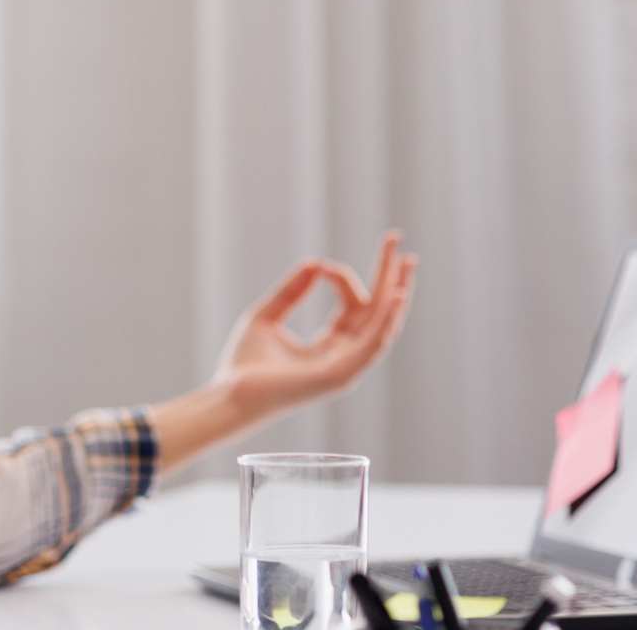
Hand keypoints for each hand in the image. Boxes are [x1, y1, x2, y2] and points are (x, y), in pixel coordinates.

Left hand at [212, 230, 417, 421]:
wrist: (229, 395)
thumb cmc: (244, 364)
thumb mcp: (267, 316)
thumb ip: (291, 292)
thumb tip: (315, 262)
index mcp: (330, 345)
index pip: (354, 304)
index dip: (342, 277)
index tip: (321, 266)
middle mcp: (344, 356)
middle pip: (377, 311)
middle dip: (389, 276)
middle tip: (399, 241)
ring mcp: (345, 368)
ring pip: (382, 325)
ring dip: (396, 292)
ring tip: (407, 262)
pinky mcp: (339, 375)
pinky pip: (371, 345)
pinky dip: (386, 320)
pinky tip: (396, 295)